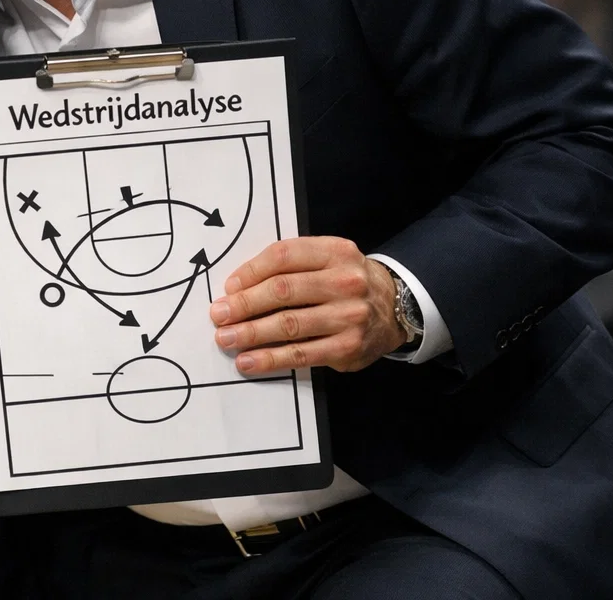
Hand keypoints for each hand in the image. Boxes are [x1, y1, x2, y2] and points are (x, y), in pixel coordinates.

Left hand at [211, 237, 405, 373]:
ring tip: (226, 339)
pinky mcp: (347, 347)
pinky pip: (300, 354)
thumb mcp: (325, 259)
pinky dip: (269, 359)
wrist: (394, 308)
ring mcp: (349, 316)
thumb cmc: (343, 282)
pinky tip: (248, 361)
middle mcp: (345, 281)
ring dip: (251, 333)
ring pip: (289, 325)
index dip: (250, 271)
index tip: (228, 287)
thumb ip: (290, 265)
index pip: (283, 256)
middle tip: (218, 315)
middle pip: (283, 290)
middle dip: (244, 304)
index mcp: (334, 251)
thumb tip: (237, 286)